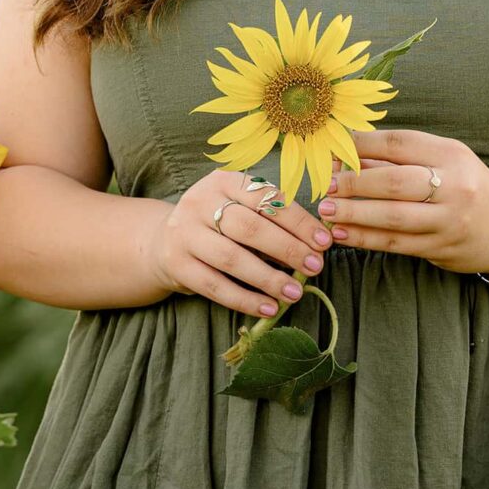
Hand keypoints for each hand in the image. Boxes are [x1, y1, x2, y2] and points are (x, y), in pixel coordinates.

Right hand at [150, 170, 333, 320]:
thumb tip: (317, 243)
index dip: (298, 222)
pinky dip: (245, 300)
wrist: (163, 241)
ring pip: (232, 258)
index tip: (324, 242)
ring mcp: (185, 233)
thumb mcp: (239, 208)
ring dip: (268, 278)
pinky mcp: (177, 264)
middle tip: (315, 267)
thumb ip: (271, 220)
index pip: (266, 199)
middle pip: (250, 227)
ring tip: (295, 293)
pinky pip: (215, 286)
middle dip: (287, 249)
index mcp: (223, 181)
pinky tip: (268, 308)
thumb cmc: (217, 224)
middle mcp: (200, 202)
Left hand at [315, 128, 488, 276]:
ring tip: (326, 210)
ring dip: (354, 214)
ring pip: (394, 217)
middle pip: (395, 182)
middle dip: (355, 183)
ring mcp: (448, 220)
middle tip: (326, 185)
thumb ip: (398, 158)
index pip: (400, 143)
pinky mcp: (441, 248)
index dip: (363, 144)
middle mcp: (453, 186)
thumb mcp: (443, 160)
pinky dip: (365, 239)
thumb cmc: (466, 185)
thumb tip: (346, 155)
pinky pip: (396, 243)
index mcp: (451, 154)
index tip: (335, 148)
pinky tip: (342, 234)